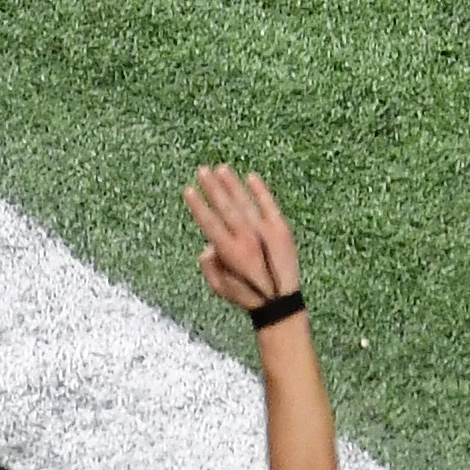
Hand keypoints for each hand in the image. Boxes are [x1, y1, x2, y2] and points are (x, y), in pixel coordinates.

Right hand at [183, 165, 299, 314]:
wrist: (280, 302)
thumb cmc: (246, 296)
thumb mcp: (218, 286)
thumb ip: (208, 264)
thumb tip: (208, 246)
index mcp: (229, 252)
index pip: (208, 221)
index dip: (197, 205)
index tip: (188, 189)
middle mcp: (246, 238)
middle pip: (225, 206)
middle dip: (212, 187)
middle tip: (202, 170)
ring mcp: (265, 231)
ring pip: (244, 202)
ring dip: (232, 184)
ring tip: (221, 168)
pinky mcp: (281, 229)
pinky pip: (269, 205)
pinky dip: (260, 191)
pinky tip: (251, 176)